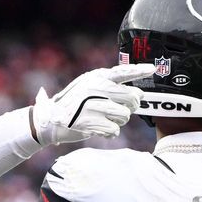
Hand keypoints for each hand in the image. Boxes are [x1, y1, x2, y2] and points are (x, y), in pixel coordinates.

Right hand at [30, 64, 154, 145]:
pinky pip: (115, 130)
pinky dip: (110, 132)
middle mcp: (97, 89)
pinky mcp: (92, 123)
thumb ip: (108, 86)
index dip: (139, 71)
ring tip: (105, 119)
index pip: (123, 72)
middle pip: (132, 97)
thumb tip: (138, 94)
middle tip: (123, 109)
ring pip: (125, 115)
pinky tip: (99, 129)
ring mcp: (94, 106)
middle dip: (131, 106)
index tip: (152, 69)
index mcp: (96, 78)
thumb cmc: (71, 104)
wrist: (49, 120)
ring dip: (119, 120)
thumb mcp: (86, 86)